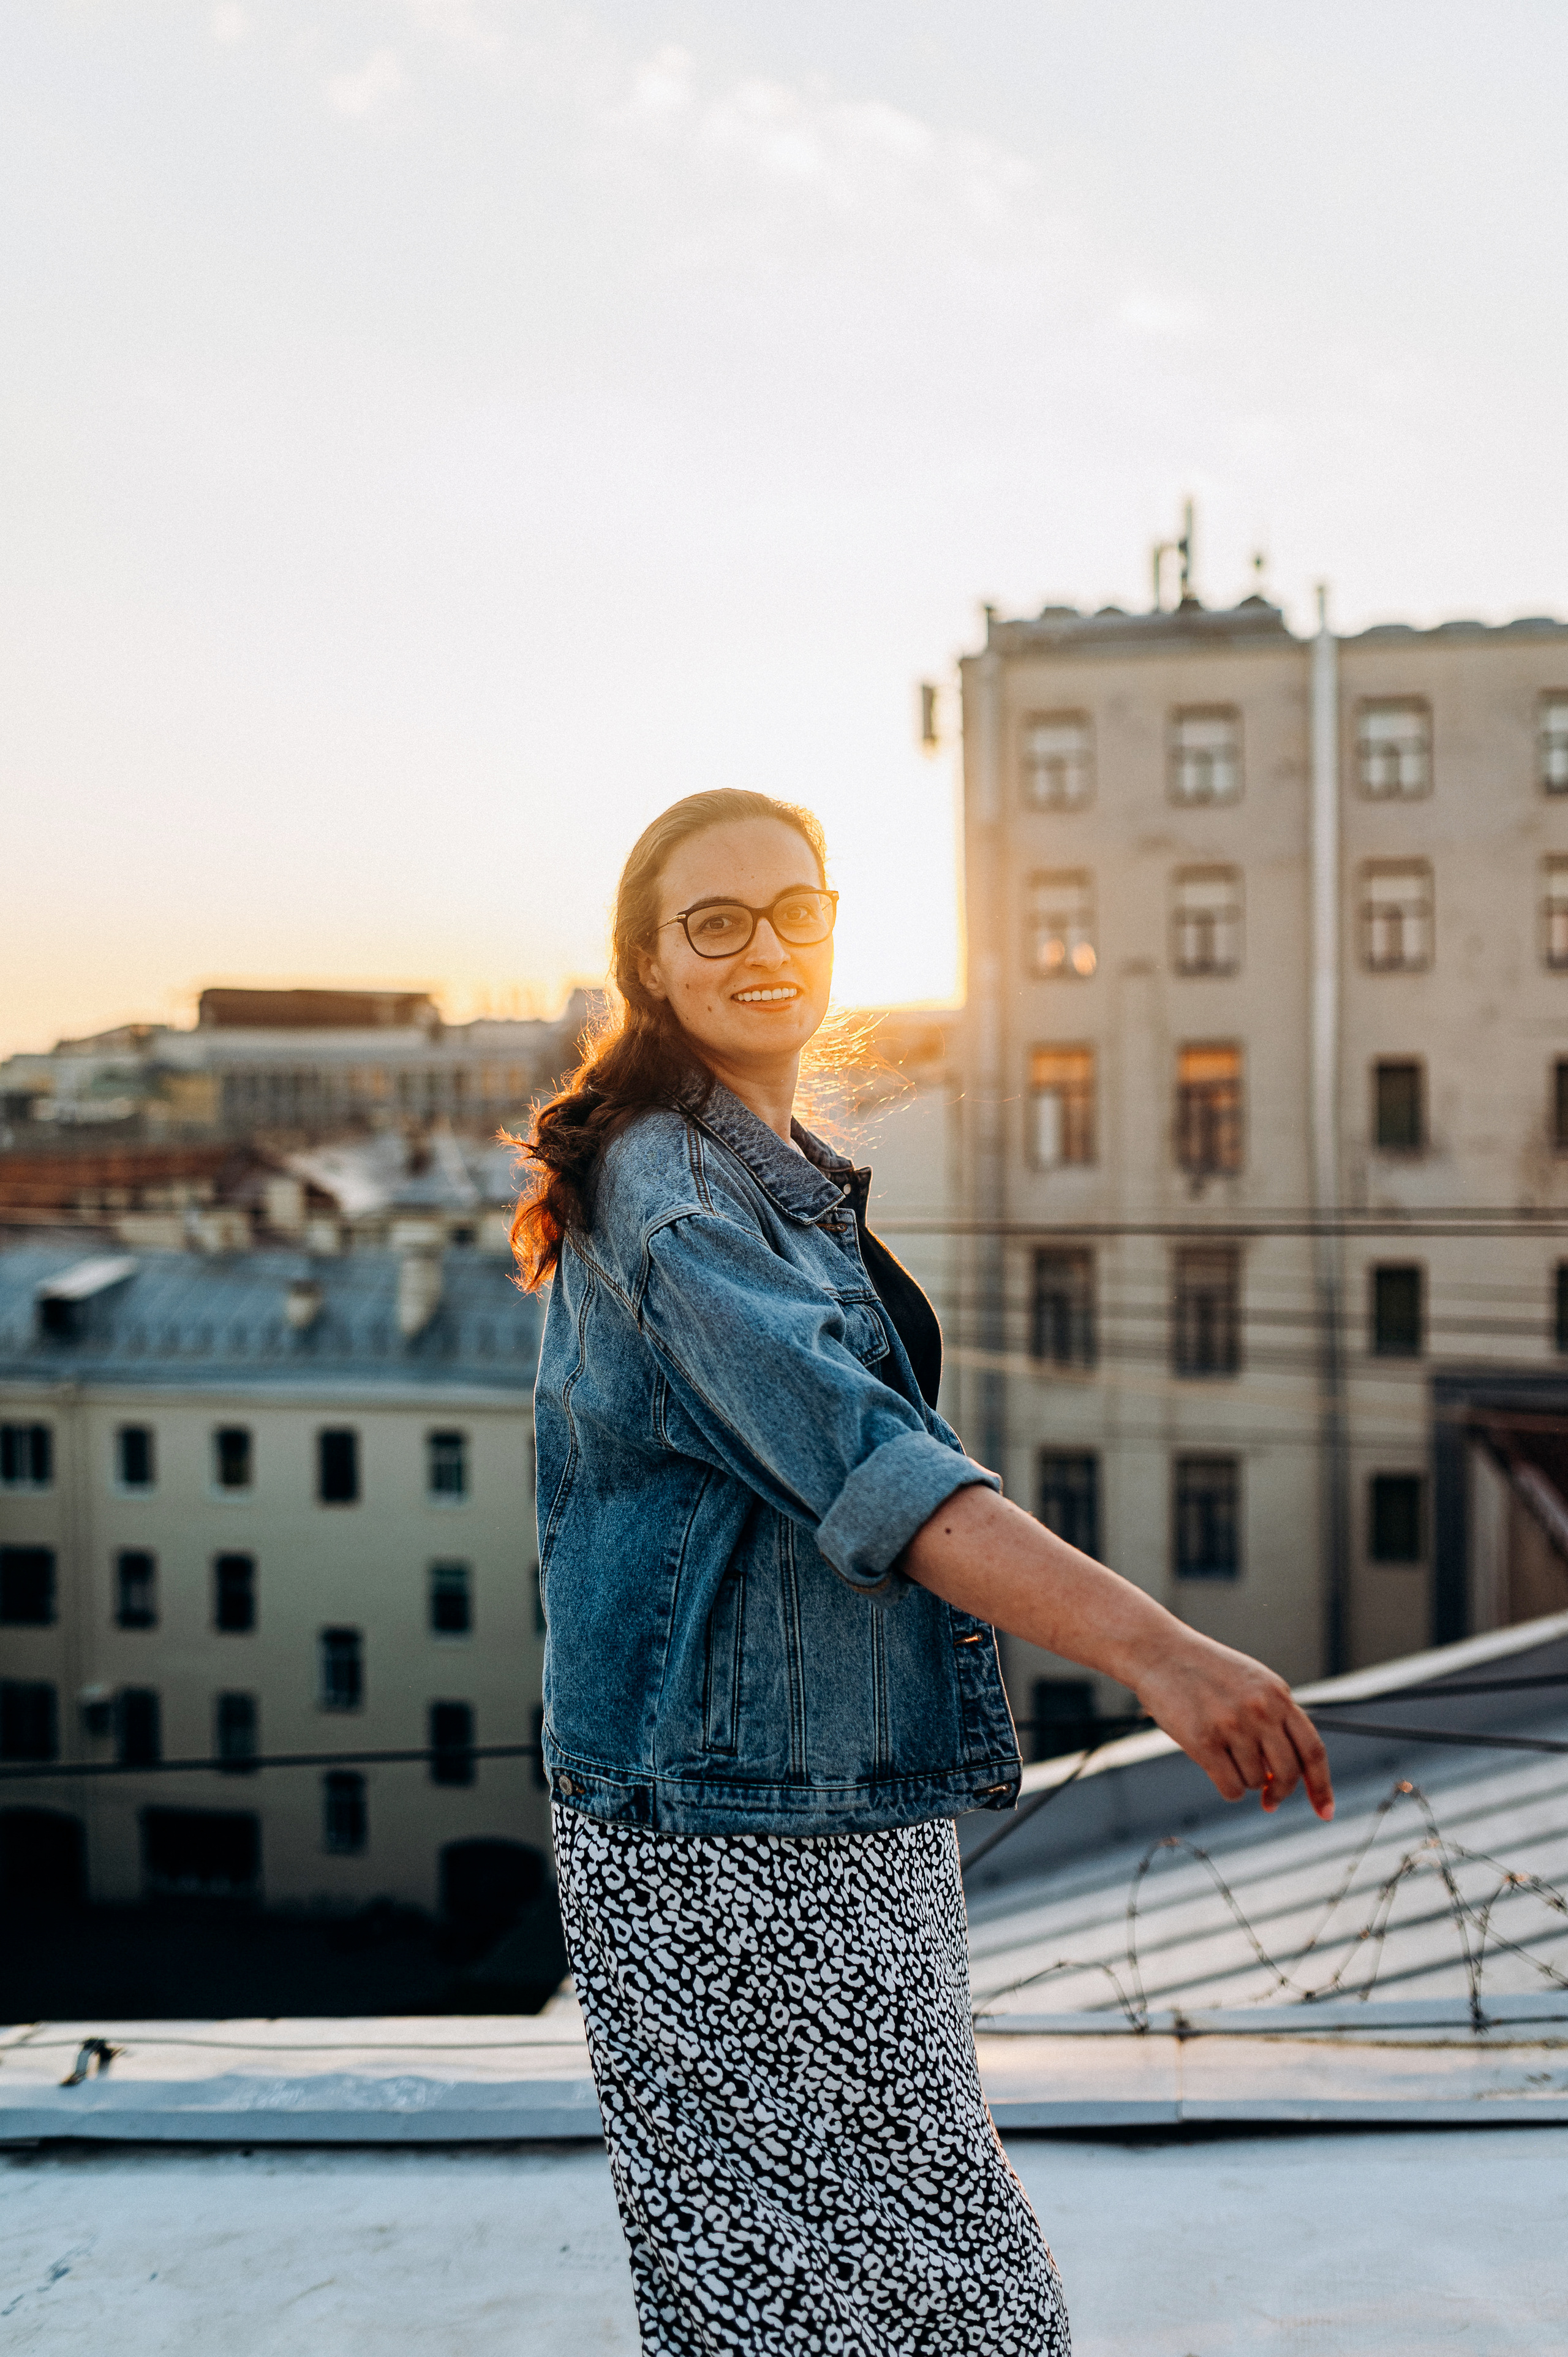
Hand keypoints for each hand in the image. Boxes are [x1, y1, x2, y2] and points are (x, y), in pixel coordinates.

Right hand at [1131, 1631, 1333, 1819]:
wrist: (1159, 1652)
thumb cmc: (1205, 1670)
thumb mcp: (1252, 1682)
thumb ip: (1275, 1717)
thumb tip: (1283, 1773)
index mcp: (1278, 1694)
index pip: (1313, 1749)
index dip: (1321, 1785)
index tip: (1325, 1812)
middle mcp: (1260, 1710)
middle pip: (1288, 1773)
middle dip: (1280, 1792)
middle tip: (1269, 1799)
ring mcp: (1233, 1725)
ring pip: (1256, 1781)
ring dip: (1246, 1781)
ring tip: (1226, 1756)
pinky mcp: (1204, 1741)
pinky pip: (1231, 1788)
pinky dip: (1228, 1788)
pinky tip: (1216, 1769)